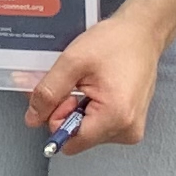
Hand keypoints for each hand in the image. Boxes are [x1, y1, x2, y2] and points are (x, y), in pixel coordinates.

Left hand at [23, 7, 171, 151]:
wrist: (142, 33)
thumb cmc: (114, 42)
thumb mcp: (72, 62)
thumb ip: (48, 92)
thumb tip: (33, 119)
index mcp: (116, 117)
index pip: (70, 142)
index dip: (58, 118)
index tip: (66, 93)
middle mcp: (128, 130)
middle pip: (78, 138)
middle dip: (68, 112)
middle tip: (77, 85)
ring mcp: (131, 129)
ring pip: (87, 132)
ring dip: (79, 110)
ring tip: (90, 85)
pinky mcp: (131, 124)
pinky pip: (99, 126)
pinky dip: (90, 110)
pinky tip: (97, 89)